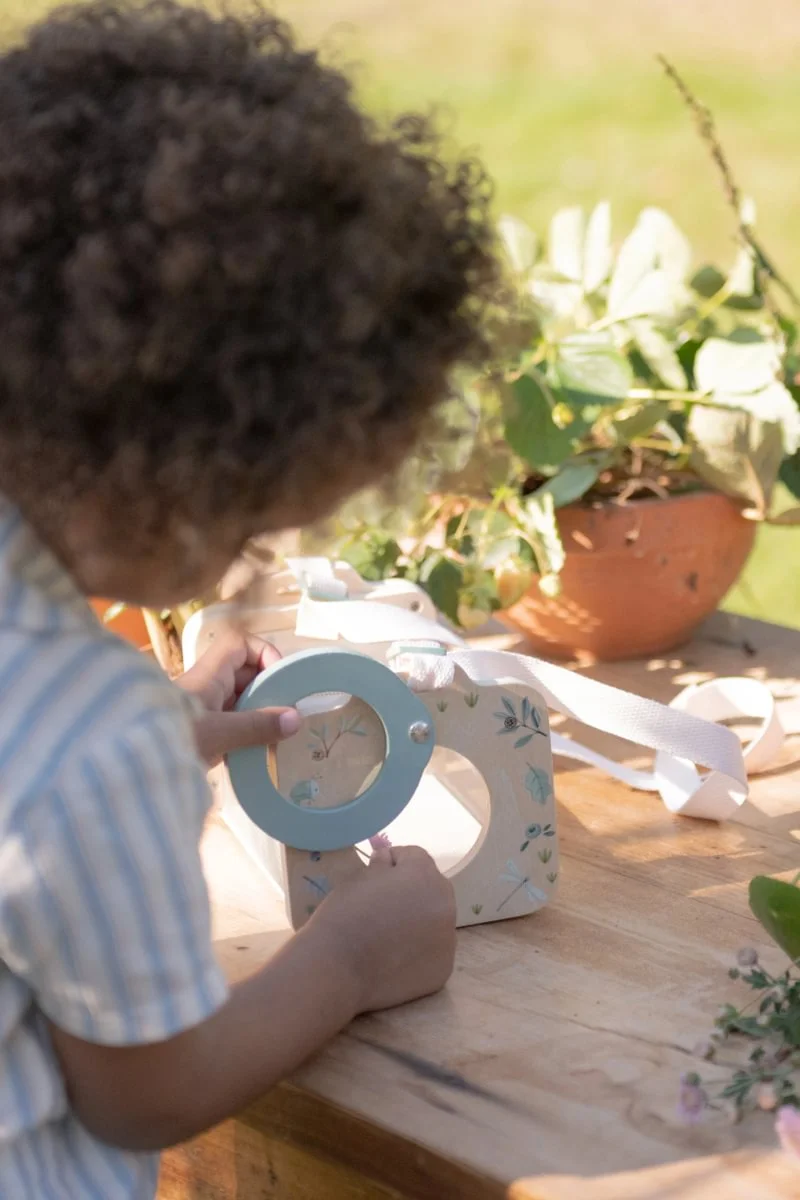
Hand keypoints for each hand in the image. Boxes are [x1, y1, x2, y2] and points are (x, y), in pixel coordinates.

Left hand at [175, 632, 298, 765]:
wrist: (131, 768)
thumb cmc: (173, 739)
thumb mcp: (219, 734)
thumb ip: (257, 726)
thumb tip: (296, 718)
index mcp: (208, 675)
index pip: (238, 644)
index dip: (262, 652)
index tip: (279, 678)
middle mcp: (206, 686)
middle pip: (243, 673)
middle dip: (268, 688)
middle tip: (287, 711)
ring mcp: (203, 709)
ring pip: (239, 699)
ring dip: (259, 713)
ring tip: (278, 734)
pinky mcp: (201, 732)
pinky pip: (231, 722)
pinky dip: (247, 732)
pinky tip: (259, 750)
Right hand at [309, 846, 456, 1012]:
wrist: (338, 969)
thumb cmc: (345, 915)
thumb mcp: (358, 878)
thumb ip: (381, 865)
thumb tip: (387, 860)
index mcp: (426, 876)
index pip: (415, 856)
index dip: (394, 861)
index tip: (375, 875)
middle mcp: (445, 905)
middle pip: (431, 888)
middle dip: (411, 891)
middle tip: (382, 906)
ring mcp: (447, 940)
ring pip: (434, 920)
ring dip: (417, 921)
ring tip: (387, 935)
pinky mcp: (442, 969)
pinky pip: (432, 951)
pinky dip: (417, 951)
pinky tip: (393, 958)